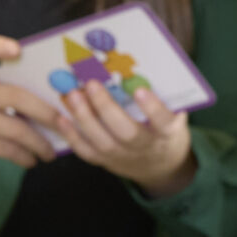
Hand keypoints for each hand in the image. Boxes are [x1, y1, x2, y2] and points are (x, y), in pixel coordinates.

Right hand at [0, 35, 62, 176]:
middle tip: (65, 122)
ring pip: (15, 129)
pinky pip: (6, 149)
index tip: (17, 48)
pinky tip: (32, 159)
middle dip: (46, 112)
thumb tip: (47, 93)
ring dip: (39, 142)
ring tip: (51, 151)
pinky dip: (24, 156)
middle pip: (15, 97)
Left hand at [54, 79, 196, 197]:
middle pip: (126, 133)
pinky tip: (62, 118)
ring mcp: (124, 157)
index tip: (140, 90)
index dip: (152, 108)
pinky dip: (72, 136)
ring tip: (72, 95)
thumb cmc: (166, 133)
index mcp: (168, 133)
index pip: (163, 122)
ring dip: (84, 118)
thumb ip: (165, 98)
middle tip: (91, 84)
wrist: (160, 167)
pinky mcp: (107, 162)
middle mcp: (145, 148)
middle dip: (106, 108)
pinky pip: (87, 152)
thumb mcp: (175, 117)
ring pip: (102, 142)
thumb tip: (144, 69)